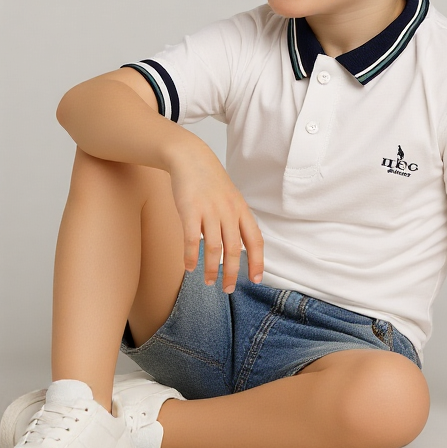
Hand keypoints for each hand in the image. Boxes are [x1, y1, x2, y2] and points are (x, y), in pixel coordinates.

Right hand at [168, 134, 263, 293]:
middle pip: (234, 249)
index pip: (255, 240)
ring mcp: (210, 211)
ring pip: (214, 248)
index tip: (256, 279)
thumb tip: (238, 247)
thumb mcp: (230, 198)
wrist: (190, 157)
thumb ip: (235, 220)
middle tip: (228, 289)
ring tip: (209, 282)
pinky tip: (189, 268)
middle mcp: (229, 212)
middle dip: (232, 273)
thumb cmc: (210, 181)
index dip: (257, 261)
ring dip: (211, 269)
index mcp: (241, 210)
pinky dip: (191, 257)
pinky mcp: (190, 210)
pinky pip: (192, 240)